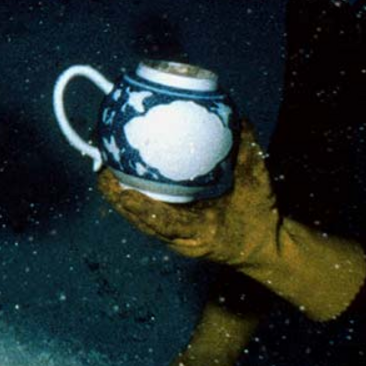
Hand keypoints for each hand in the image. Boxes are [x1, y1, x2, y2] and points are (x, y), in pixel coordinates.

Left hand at [100, 119, 365, 320]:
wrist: (263, 248)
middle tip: (102, 170)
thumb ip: (248, 153)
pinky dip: (130, 198)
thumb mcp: (259, 185)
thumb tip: (238, 118)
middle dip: (119, 197)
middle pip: (141, 222)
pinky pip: (145, 216)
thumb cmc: (260, 219)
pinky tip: (117, 177)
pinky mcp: (171, 234)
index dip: (140, 206)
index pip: (164, 221)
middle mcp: (182, 240)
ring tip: (102, 170)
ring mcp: (174, 239)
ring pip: (138, 220)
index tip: (119, 189)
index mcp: (202, 232)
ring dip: (118, 197)